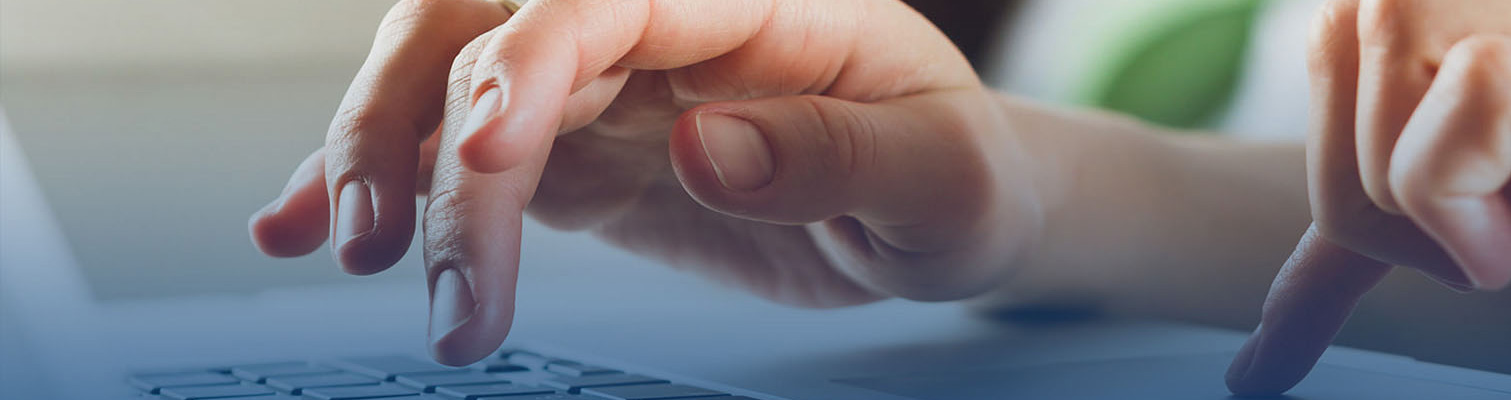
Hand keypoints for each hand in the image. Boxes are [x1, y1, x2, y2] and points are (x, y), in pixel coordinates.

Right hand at [248, 0, 1042, 364]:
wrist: (949, 216)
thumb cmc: (964, 182)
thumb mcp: (945, 182)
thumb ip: (838, 159)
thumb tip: (708, 144)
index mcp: (756, 0)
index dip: (526, 65)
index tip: (484, 163)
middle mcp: (665, 24)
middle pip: (496, 28)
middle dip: (417, 122)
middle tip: (387, 241)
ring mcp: (614, 83)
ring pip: (453, 84)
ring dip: (384, 161)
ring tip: (355, 254)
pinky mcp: (584, 148)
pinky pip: (465, 154)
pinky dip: (386, 184)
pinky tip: (305, 222)